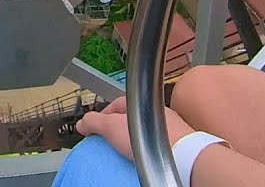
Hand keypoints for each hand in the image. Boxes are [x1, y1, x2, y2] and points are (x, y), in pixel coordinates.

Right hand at [76, 97, 193, 160]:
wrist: (182, 155)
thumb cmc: (151, 138)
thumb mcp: (112, 126)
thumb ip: (94, 122)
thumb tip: (82, 123)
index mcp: (143, 103)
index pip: (118, 104)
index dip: (104, 114)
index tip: (96, 127)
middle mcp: (158, 113)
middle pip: (133, 119)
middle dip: (120, 129)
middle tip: (109, 142)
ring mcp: (169, 129)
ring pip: (147, 133)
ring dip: (136, 142)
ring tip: (125, 154)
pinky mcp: (177, 145)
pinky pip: (158, 147)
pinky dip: (149, 152)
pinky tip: (143, 160)